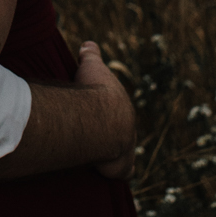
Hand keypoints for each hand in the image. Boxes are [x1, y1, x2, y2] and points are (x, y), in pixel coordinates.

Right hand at [74, 40, 135, 179]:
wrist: (100, 118)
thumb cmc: (93, 92)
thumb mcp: (91, 66)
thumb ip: (90, 55)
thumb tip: (88, 43)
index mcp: (121, 106)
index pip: (119, 110)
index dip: (110, 112)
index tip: (100, 113)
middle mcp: (128, 128)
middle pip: (124, 133)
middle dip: (114, 135)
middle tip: (98, 136)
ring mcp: (125, 148)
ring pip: (125, 155)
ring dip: (115, 156)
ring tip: (99, 157)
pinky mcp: (118, 167)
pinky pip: (120, 172)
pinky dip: (114, 173)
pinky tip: (103, 173)